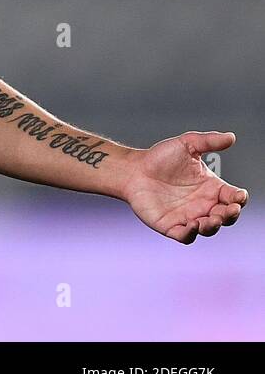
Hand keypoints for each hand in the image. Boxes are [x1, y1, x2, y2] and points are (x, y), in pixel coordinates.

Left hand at [123, 131, 248, 243]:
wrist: (133, 170)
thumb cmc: (160, 158)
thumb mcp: (187, 145)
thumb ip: (209, 141)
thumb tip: (231, 137)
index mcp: (212, 188)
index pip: (234, 197)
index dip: (239, 198)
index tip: (238, 195)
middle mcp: (204, 205)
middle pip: (226, 216)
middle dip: (230, 215)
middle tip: (228, 209)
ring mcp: (189, 217)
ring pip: (209, 229)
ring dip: (213, 226)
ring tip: (212, 219)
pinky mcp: (171, 226)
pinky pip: (186, 236)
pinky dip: (191, 234)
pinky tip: (192, 225)